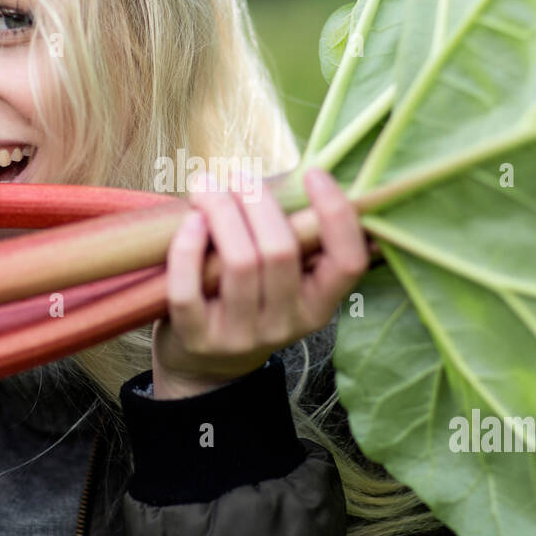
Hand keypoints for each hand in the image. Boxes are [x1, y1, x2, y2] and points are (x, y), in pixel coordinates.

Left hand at [151, 167, 369, 399]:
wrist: (206, 363)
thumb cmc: (248, 297)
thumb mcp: (284, 276)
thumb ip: (293, 234)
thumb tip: (299, 173)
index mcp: (320, 304)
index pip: (348, 262)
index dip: (337, 214)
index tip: (315, 173)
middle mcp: (287, 324)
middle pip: (281, 251)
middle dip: (257, 201)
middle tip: (237, 177)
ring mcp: (242, 336)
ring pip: (239, 263)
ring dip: (220, 211)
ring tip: (207, 187)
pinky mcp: (198, 339)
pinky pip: (189, 289)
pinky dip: (187, 248)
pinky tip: (190, 221)